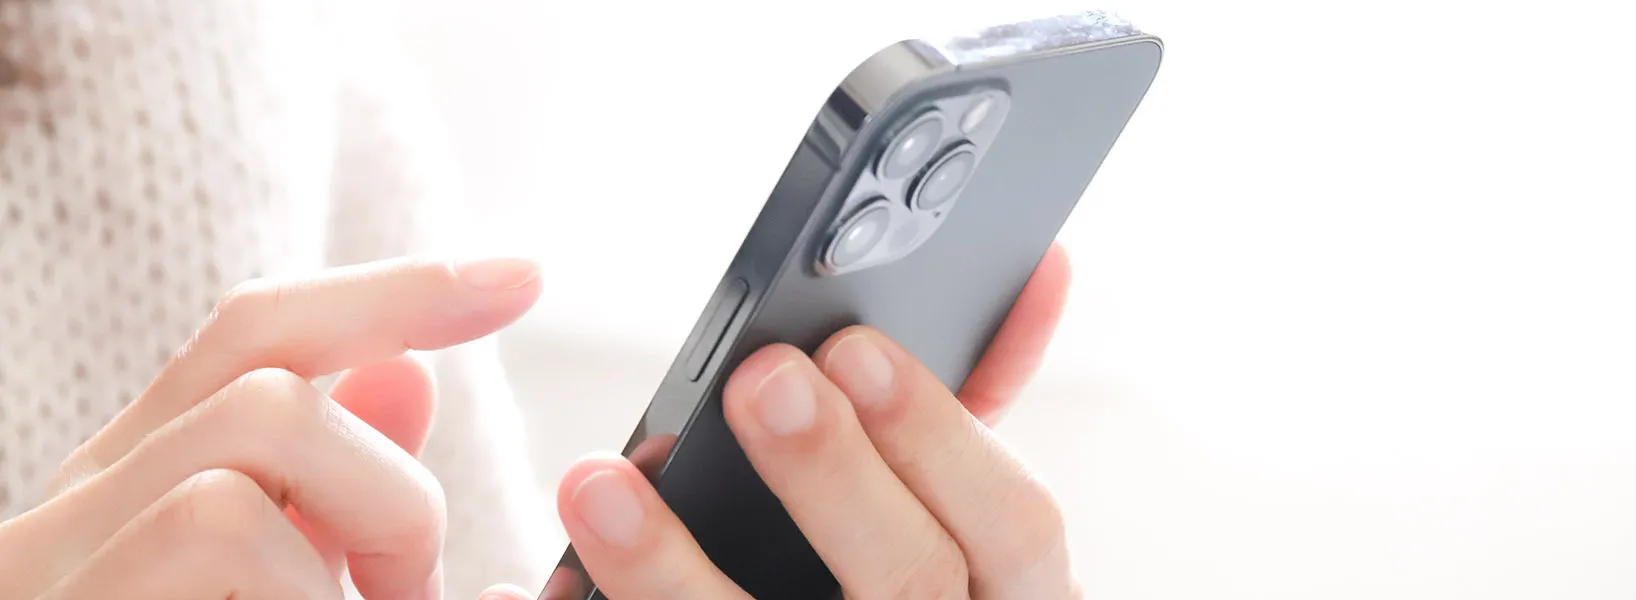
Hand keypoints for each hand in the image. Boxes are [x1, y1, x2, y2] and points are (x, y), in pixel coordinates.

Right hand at [0, 257, 541, 598]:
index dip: (399, 293)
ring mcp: (56, 577)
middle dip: (389, 488)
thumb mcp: (261, 587)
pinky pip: (219, 555)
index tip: (527, 276)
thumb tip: (410, 379)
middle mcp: (78, 510)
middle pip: (268, 393)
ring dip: (351, 559)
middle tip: (411, 592)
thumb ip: (329, 497)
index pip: (260, 331)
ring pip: (240, 484)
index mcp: (135, 481)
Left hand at [483, 244, 1074, 599]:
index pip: (1016, 526)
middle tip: (758, 380)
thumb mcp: (970, 530)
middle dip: (832, 478)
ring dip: (675, 572)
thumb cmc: (923, 599)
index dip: (939, 436)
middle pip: (910, 585)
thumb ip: (978, 414)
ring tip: (597, 483)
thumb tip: (1041, 268)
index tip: (851, 347)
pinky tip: (545, 591)